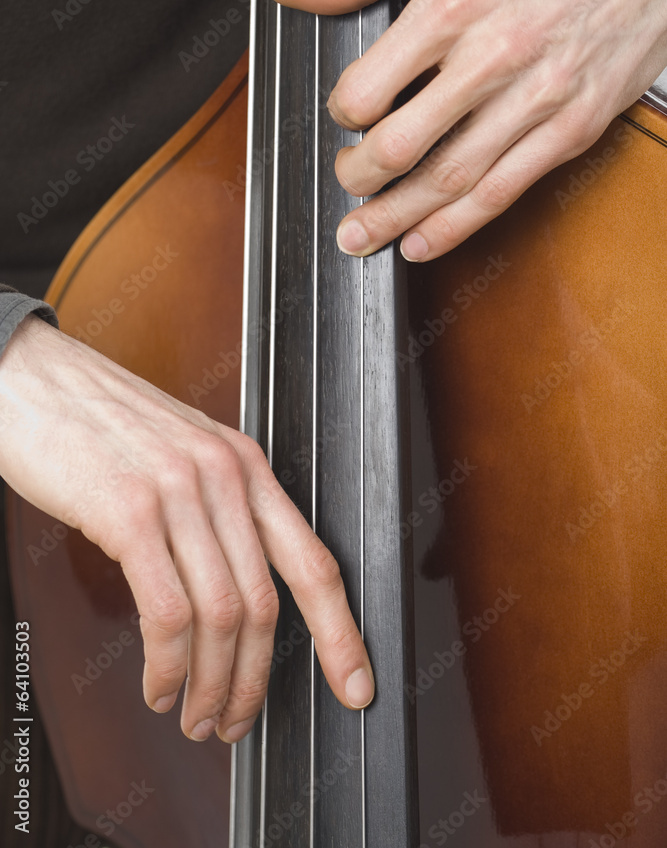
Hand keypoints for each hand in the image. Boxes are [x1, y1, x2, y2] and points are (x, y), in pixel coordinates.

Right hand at [0, 316, 373, 741]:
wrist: (32, 379)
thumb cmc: (98, 422)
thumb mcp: (180, 455)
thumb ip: (216, 510)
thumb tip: (236, 594)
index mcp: (245, 465)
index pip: (314, 561)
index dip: (341, 633)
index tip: (354, 684)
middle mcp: (225, 476)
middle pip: (267, 605)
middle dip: (255, 682)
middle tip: (236, 721)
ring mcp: (180, 493)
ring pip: (223, 617)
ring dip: (211, 685)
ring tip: (195, 716)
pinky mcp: (130, 513)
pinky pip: (169, 613)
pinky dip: (169, 666)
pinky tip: (158, 685)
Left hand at [265, 0, 666, 260]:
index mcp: (455, 3)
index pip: (369, 88)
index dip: (341, 114)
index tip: (343, 117)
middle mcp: (494, 55)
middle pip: (402, 144)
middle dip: (359, 177)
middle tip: (346, 184)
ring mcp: (538, 98)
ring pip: (451, 179)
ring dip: (396, 217)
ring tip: (361, 237)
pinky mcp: (573, 128)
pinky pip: (505, 191)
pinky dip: (457, 227)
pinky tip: (422, 241)